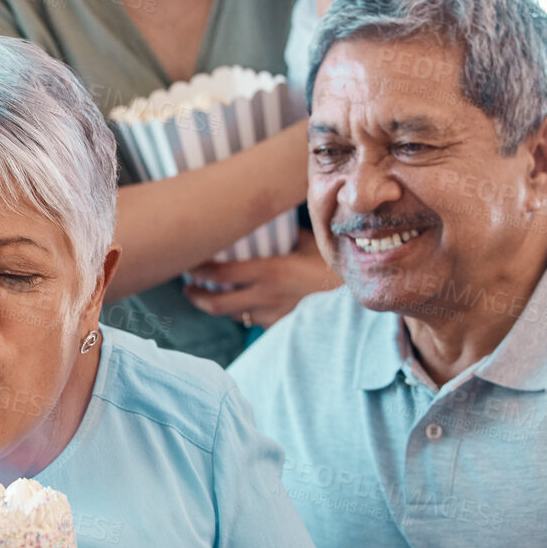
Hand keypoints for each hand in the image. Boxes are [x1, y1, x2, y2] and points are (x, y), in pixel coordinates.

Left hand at [184, 231, 339, 327]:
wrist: (359, 307)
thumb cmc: (337, 271)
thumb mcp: (313, 245)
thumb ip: (290, 235)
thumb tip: (278, 217)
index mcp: (269, 273)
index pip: (219, 274)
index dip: (197, 270)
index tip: (188, 263)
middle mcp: (265, 299)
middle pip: (216, 305)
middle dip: (196, 297)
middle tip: (187, 288)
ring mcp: (272, 318)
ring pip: (235, 315)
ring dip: (220, 306)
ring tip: (210, 295)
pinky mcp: (282, 330)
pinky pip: (255, 322)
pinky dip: (245, 313)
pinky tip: (244, 305)